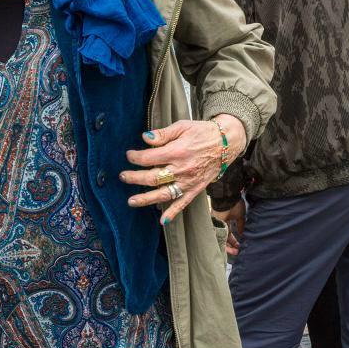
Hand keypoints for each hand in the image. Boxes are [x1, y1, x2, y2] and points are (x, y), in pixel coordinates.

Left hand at [122, 115, 247, 223]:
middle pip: (152, 177)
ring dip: (146, 199)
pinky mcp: (195, 189)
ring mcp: (188, 181)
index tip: (129, 156)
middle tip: (123, 176)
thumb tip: (145, 138)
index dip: (135, 157)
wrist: (226, 143)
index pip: (149, 158)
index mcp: (177, 152)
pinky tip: (163, 220)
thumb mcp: (182, 127)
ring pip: (163, 193)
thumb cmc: (202, 133)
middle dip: (134, 178)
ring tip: (131, 201)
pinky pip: (183, 203)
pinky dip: (173, 213)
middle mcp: (181, 169)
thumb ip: (163, 134)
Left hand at [212, 198, 244, 255]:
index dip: (235, 241)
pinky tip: (230, 249)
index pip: (230, 234)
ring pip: (221, 240)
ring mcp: (217, 227)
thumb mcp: (241, 216)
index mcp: (226, 221)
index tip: (240, 246)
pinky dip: (223, 244)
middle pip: (225, 238)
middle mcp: (221, 225)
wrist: (227, 199)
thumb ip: (241, 225)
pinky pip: (218, 239)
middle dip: (232, 246)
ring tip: (235, 252)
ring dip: (228, 247)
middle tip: (238, 251)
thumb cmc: (234, 205)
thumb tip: (243, 234)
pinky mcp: (214, 228)